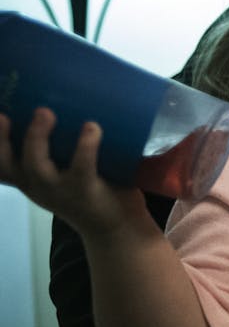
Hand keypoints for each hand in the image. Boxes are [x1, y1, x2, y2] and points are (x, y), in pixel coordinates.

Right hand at [0, 109, 147, 236]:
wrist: (119, 228)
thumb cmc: (94, 190)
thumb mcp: (69, 170)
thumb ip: (63, 146)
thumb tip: (70, 98)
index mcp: (30, 179)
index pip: (1, 163)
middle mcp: (38, 186)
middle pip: (8, 164)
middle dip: (2, 139)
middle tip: (4, 114)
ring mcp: (60, 191)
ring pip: (36, 166)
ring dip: (38, 138)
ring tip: (46, 112)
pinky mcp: (86, 192)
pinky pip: (81, 168)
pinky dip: (85, 146)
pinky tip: (92, 128)